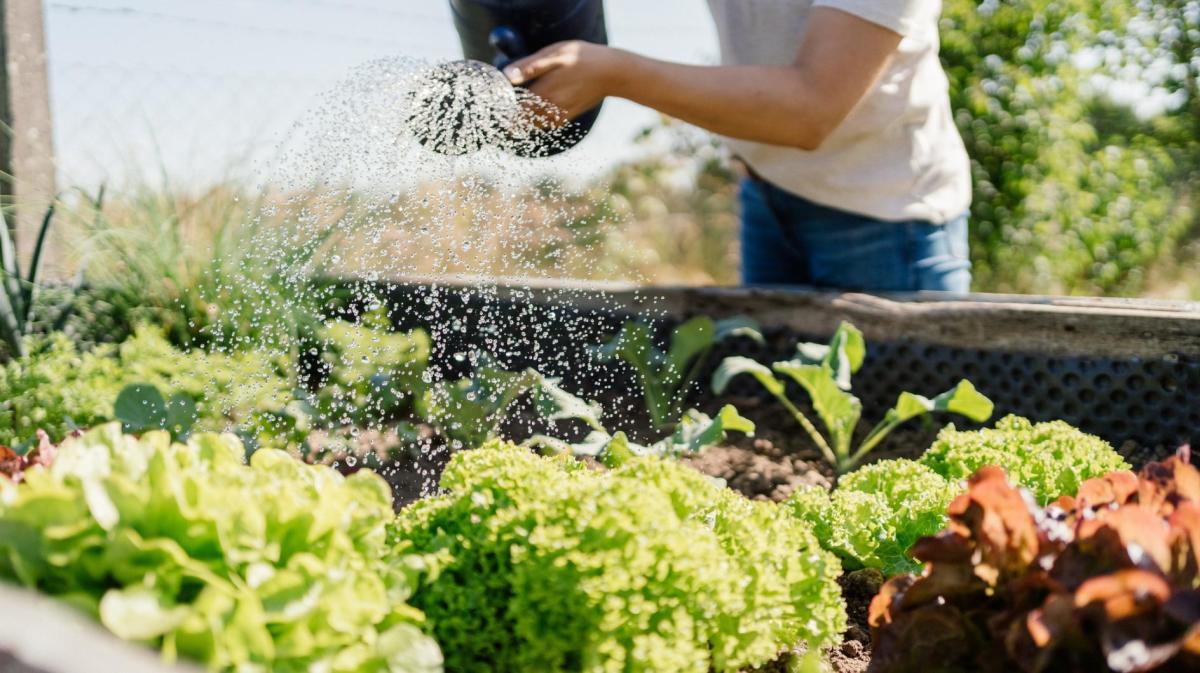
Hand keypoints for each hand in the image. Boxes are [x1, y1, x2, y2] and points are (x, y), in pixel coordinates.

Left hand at [504, 41, 625, 124]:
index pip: (513, 109)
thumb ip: (529, 67)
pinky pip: (547, 124)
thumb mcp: (554, 55)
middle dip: (510, 119)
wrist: (612, 73)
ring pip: (534, 125)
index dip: (502, 111)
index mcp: (541, 92)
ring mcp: (559, 115)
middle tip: (501, 116)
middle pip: (521, 121)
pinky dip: (538, 121)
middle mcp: (549, 108)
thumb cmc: (582, 59)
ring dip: (524, 121)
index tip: (495, 110)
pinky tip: (535, 113)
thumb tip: (507, 76)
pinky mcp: (568, 117)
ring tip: (515, 116)